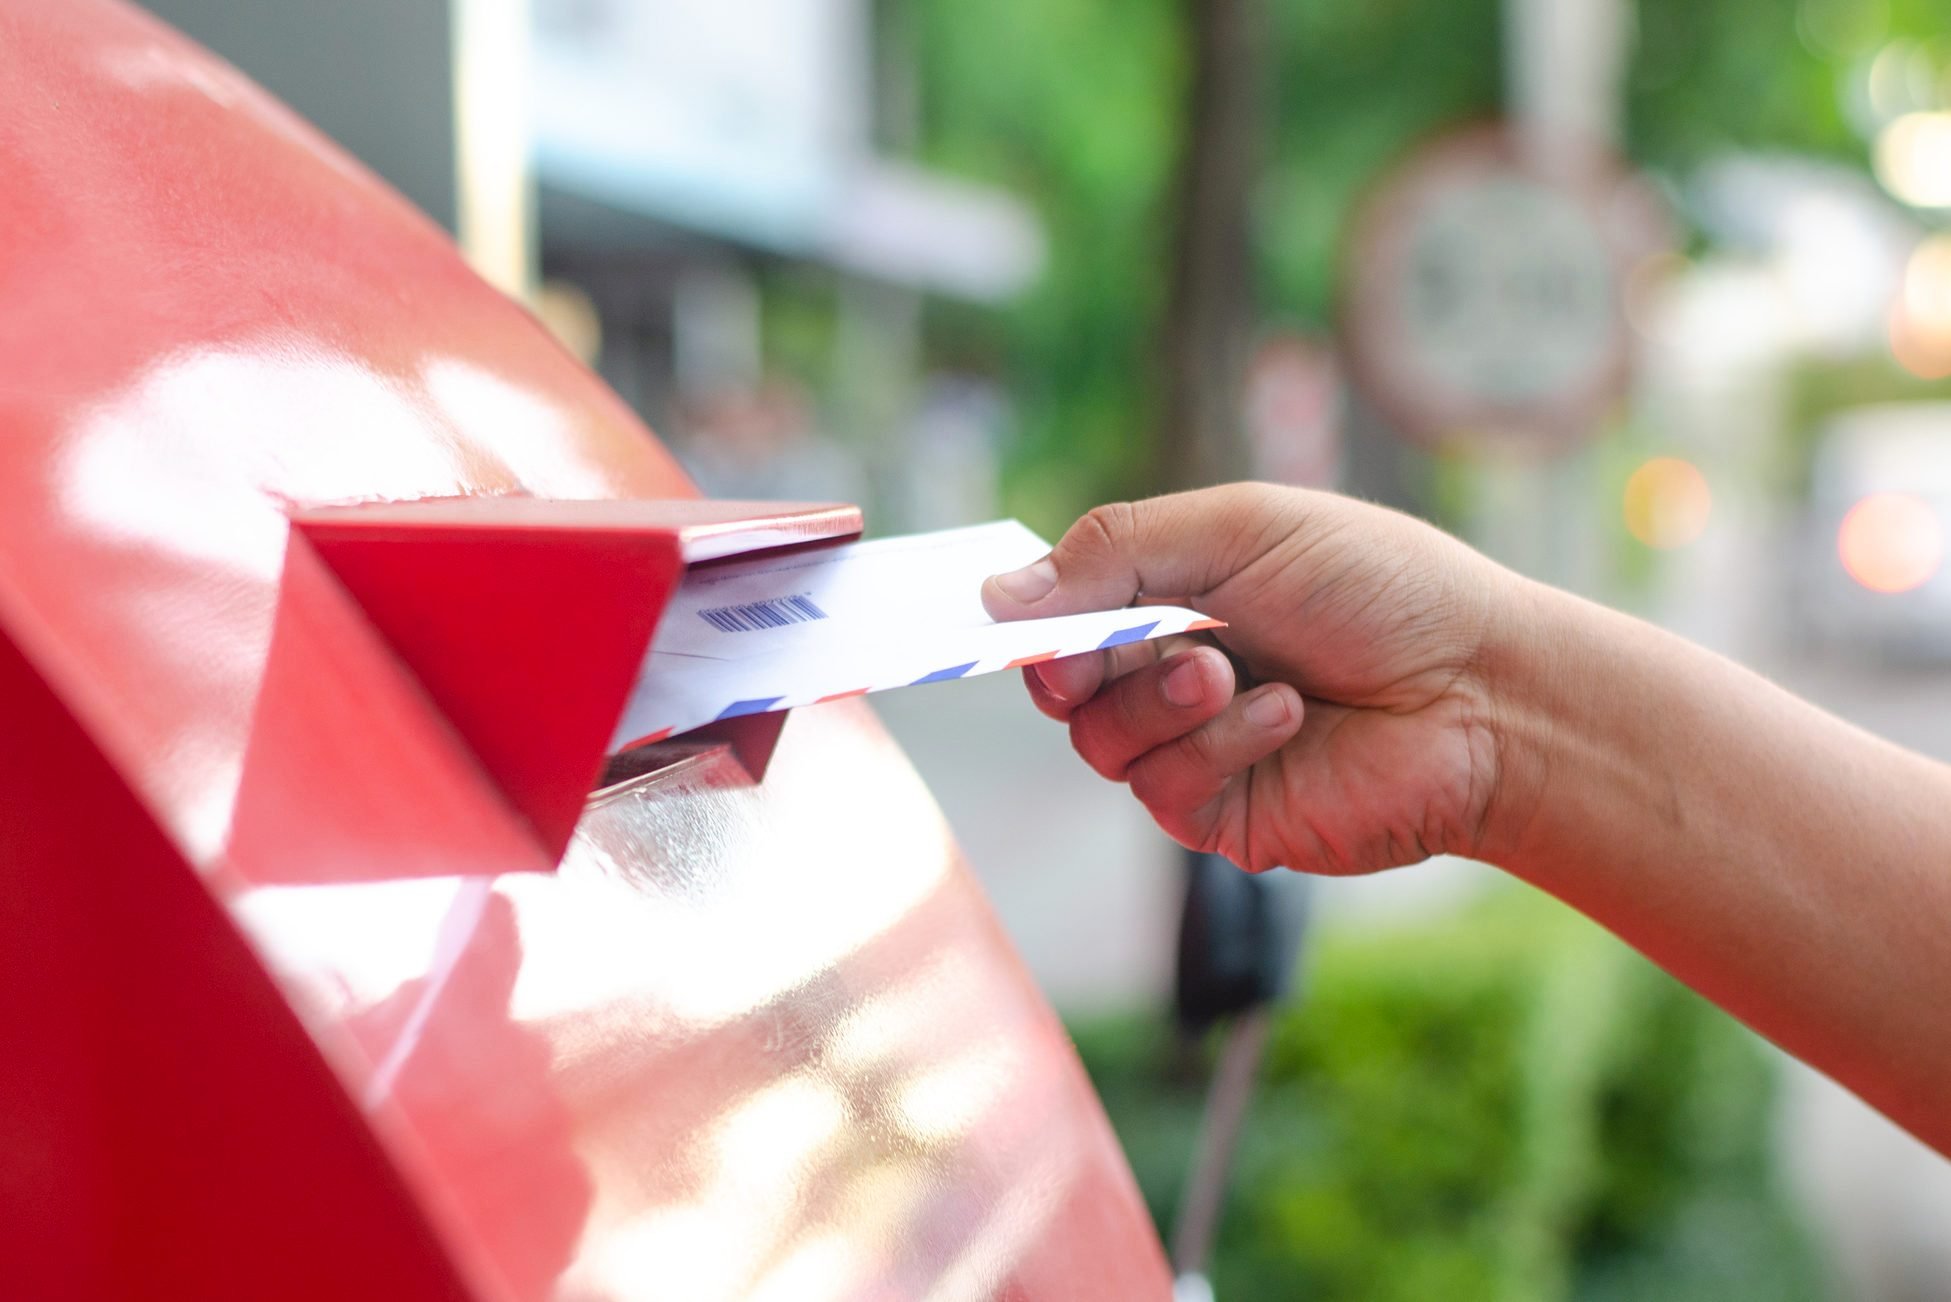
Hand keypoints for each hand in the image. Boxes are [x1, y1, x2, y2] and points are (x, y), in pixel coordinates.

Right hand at [981, 484, 1525, 875]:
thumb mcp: (1242, 530)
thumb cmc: (1381, 589)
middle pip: (1058, 682)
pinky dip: (1215, 745)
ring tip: (1225, 671)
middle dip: (1072, 663)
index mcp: (1175, 595)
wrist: (1484, 689)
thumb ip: (1117, 552)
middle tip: (1104, 647)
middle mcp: (1172, 673)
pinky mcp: (1225, 816)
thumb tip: (997, 594)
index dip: (1025, 614)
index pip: (1061, 610)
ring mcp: (1196, 749)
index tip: (996, 615)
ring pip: (1098, 741)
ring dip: (1155, 701)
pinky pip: (1162, 790)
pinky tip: (1286, 715)